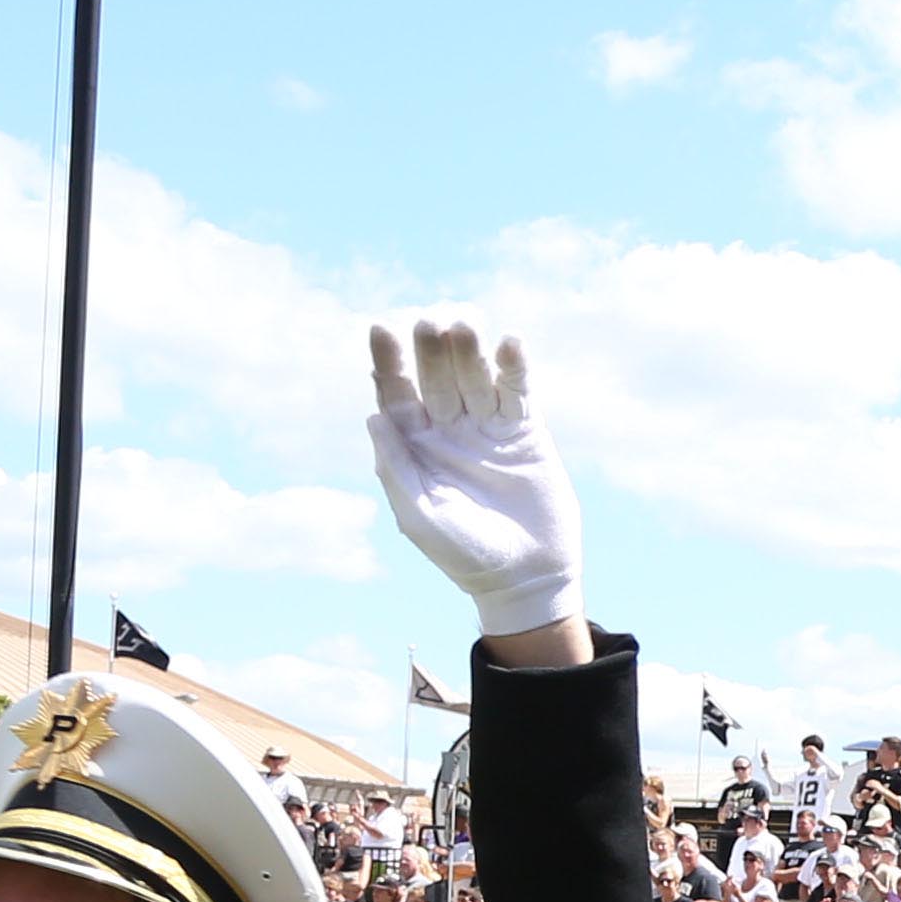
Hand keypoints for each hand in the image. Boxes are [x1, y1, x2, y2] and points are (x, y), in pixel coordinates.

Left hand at [364, 322, 581, 637]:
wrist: (524, 578)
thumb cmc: (463, 555)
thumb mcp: (420, 517)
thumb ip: (396, 468)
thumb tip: (374, 417)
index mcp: (414, 443)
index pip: (395, 391)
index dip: (387, 360)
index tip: (380, 329)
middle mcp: (448, 426)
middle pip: (436, 374)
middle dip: (432, 348)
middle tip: (431, 324)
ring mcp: (487, 425)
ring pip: (475, 374)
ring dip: (469, 348)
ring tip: (465, 325)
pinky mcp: (526, 431)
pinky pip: (518, 391)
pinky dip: (515, 366)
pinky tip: (509, 343)